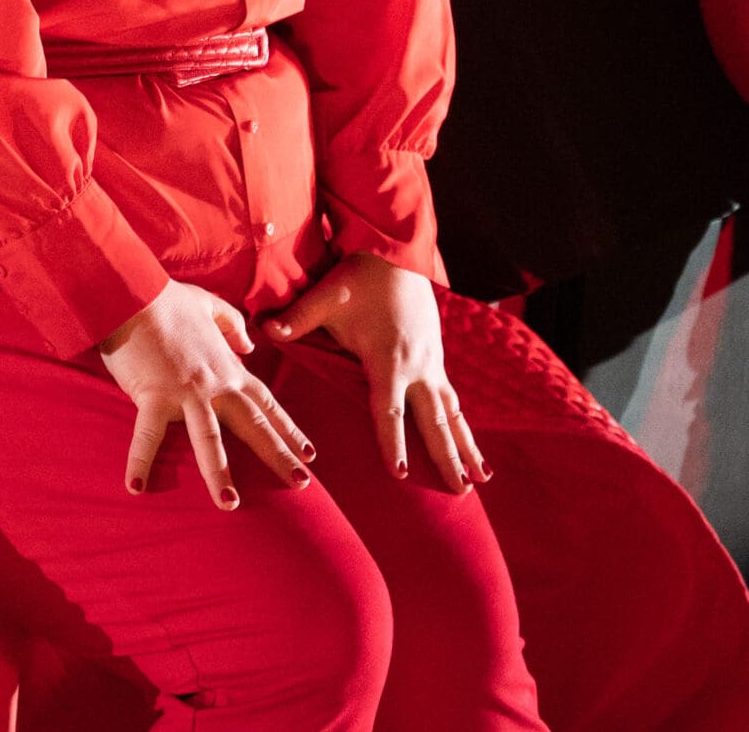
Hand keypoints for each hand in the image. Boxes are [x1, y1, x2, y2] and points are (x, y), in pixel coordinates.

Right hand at [98, 279, 315, 508]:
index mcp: (229, 368)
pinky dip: (140, 461)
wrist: (135, 294)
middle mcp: (215, 385)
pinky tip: (136, 487)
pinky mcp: (154, 395)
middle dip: (279, 456)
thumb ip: (234, 325)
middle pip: (253, 426)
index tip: (309, 453)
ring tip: (230, 503)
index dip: (289, 429)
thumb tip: (250, 344)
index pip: (267, 404)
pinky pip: (147, 435)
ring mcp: (187, 392)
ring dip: (219, 473)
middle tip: (301, 484)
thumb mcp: (209, 305)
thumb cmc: (168, 300)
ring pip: (209, 440)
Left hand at [262, 252, 488, 492]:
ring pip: (453, 414)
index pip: (389, 410)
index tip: (401, 473)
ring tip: (481, 479)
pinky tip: (475, 450)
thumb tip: (267, 331)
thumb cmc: (359, 277)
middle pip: (434, 422)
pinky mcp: (438, 358)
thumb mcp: (326, 296)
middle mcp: (418, 367)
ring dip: (467, 447)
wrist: (398, 255)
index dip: (393, 442)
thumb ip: (298, 317)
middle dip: (446, 458)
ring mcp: (433, 363)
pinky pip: (454, 400)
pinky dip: (465, 426)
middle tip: (459, 493)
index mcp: (389, 359)